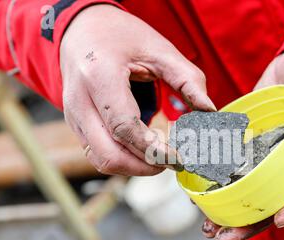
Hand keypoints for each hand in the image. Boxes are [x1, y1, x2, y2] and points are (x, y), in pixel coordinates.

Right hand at [60, 5, 214, 175]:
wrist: (83, 28)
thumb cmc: (120, 35)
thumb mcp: (159, 49)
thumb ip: (188, 80)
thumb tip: (209, 111)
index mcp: (99, 75)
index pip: (124, 127)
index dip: (153, 150)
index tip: (178, 159)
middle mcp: (79, 100)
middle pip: (108, 154)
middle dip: (144, 167)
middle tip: (170, 162)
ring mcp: (73, 115)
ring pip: (101, 160)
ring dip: (133, 167)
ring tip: (159, 158)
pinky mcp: (76, 124)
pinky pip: (97, 153)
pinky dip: (122, 159)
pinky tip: (142, 151)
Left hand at [202, 45, 283, 239]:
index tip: (281, 218)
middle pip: (278, 202)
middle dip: (254, 223)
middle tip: (225, 237)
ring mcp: (271, 159)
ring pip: (255, 195)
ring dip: (233, 215)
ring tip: (208, 230)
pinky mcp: (251, 150)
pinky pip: (238, 173)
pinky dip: (221, 188)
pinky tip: (200, 198)